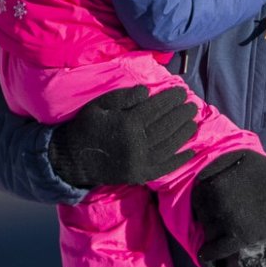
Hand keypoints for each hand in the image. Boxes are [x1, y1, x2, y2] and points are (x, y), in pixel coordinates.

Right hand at [48, 84, 197, 187]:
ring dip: (184, 133)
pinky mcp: (140, 175)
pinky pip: (165, 167)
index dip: (171, 99)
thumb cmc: (86, 127)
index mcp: (127, 124)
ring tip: (193, 123)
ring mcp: (140, 161)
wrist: (72, 159)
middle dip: (181, 114)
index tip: (182, 91)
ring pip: (170, 145)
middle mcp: (137, 143)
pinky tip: (191, 151)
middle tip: (192, 105)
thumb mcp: (100, 105)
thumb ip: (124, 97)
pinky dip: (180, 159)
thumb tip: (147, 91)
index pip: (157, 108)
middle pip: (167, 126)